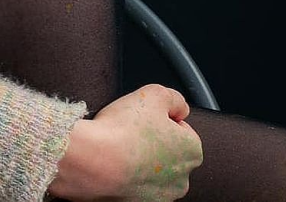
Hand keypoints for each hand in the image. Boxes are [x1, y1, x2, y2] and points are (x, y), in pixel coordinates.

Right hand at [47, 84, 203, 200]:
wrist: (93, 162)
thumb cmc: (122, 131)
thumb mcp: (153, 93)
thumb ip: (174, 98)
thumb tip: (179, 107)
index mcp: (191, 151)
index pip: (180, 128)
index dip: (159, 117)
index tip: (144, 117)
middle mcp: (182, 179)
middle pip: (168, 151)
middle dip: (152, 140)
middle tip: (131, 130)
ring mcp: (161, 196)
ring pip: (152, 170)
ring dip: (140, 159)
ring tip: (120, 146)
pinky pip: (136, 184)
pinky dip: (127, 175)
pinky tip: (115, 162)